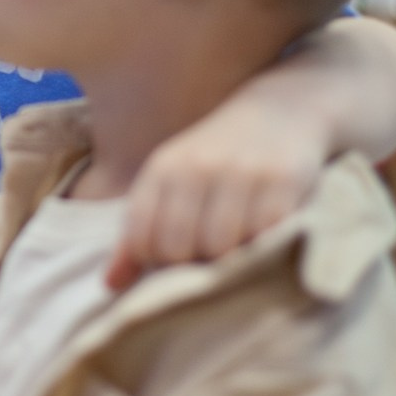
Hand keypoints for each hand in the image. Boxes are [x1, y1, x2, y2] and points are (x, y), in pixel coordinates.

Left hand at [107, 92, 324, 287]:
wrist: (280, 111)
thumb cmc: (216, 158)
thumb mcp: (170, 183)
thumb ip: (140, 231)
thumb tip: (111, 284)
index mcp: (164, 169)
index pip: (141, 239)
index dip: (153, 262)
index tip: (173, 258)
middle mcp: (198, 167)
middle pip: (179, 249)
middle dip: (192, 263)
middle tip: (208, 255)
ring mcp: (242, 173)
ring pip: (221, 248)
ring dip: (229, 258)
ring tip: (237, 246)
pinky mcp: (283, 181)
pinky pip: (264, 237)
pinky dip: (263, 246)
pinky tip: (264, 234)